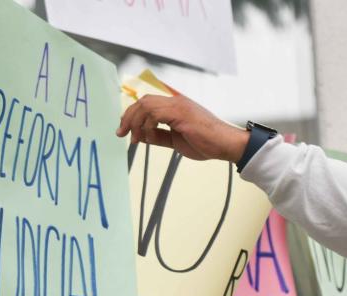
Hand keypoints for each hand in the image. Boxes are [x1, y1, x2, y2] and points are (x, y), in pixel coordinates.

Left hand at [116, 94, 248, 162]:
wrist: (225, 144)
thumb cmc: (206, 143)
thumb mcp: (177, 140)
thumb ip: (160, 136)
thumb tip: (143, 137)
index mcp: (176, 105)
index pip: (148, 101)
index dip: (132, 113)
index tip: (124, 128)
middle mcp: (176, 101)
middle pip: (143, 100)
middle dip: (128, 117)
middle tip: (121, 133)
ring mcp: (178, 105)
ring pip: (146, 105)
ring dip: (135, 122)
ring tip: (135, 139)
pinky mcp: (181, 113)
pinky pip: (155, 114)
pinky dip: (148, 127)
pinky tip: (149, 138)